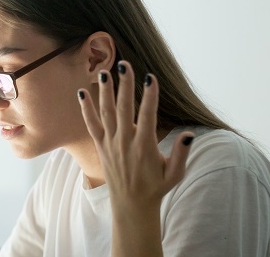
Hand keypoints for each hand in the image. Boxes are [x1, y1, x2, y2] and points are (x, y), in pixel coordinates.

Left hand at [78, 60, 193, 205]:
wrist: (131, 205)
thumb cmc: (156, 187)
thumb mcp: (175, 173)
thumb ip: (181, 153)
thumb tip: (188, 134)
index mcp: (145, 147)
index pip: (148, 116)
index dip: (150, 96)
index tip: (151, 77)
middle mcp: (125, 143)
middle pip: (124, 109)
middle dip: (125, 86)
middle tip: (124, 64)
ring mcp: (111, 144)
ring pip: (106, 113)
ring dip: (104, 92)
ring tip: (103, 72)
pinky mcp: (101, 147)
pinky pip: (91, 125)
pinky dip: (86, 109)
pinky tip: (81, 92)